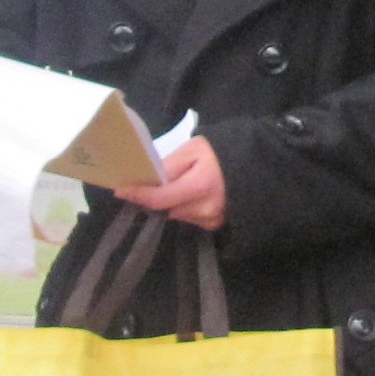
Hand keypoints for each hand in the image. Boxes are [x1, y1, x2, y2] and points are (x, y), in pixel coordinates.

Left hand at [113, 135, 227, 231]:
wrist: (255, 166)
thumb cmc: (222, 153)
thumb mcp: (194, 149)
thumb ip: (170, 165)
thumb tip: (147, 179)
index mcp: (199, 186)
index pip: (158, 198)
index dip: (137, 195)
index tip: (119, 190)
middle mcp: (205, 209)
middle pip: (165, 209)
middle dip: (154, 198)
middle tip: (146, 184)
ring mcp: (211, 220)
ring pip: (176, 215)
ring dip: (170, 204)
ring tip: (175, 186)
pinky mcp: (215, 225)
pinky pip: (189, 219)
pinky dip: (184, 208)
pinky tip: (190, 195)